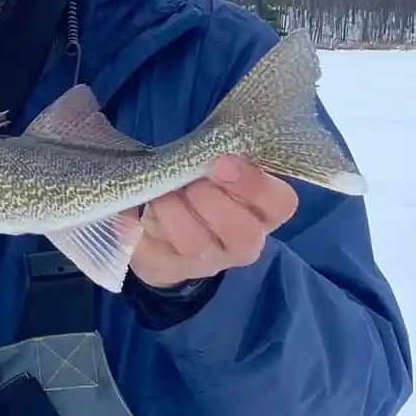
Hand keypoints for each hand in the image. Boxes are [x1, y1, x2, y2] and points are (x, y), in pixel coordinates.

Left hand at [130, 157, 298, 288]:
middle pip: (242, 232)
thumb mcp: (215, 172)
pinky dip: (138, 222)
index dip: (254, 184)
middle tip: (189, 181)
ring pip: (195, 244)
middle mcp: (244, 244)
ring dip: (171, 210)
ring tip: (160, 195)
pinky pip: (154, 249)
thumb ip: (219, 158)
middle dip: (208, 198)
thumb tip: (205, 146)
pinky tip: (136, 209)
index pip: (280, 203)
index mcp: (264, 213)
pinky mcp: (168, 268)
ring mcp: (208, 263)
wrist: (164, 232)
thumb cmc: (199, 190)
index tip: (223, 162)